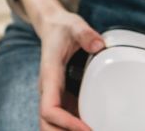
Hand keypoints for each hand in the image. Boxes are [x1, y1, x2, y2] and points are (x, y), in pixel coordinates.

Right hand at [34, 4, 102, 130]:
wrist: (53, 28)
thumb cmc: (62, 29)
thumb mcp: (74, 25)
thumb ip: (85, 33)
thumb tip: (98, 45)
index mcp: (49, 77)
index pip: (49, 109)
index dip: (67, 123)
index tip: (87, 129)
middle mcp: (49, 91)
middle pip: (47, 125)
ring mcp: (56, 97)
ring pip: (53, 126)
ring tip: (94, 130)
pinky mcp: (64, 99)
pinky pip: (64, 122)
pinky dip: (74, 129)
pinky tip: (93, 128)